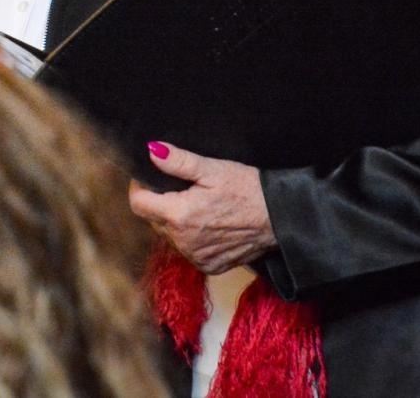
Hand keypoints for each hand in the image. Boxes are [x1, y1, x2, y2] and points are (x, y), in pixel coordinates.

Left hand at [127, 141, 275, 273]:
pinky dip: (191, 237)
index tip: (150, 178)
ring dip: (175, 221)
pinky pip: (188, 250)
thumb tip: (151, 152)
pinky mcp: (209, 266)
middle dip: (159, 202)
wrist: (281, 218)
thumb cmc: (249, 190)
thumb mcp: (213, 169)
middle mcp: (183, 242)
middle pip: (153, 219)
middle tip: (180, 188)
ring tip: (196, 204)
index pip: (138, 204)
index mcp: (179, 216)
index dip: (140, 187)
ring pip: (169, 236)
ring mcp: (196, 257)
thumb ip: (178, 162)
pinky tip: (208, 224)